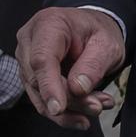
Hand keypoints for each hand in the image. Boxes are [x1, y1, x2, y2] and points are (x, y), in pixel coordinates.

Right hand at [17, 7, 123, 130]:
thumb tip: (77, 89)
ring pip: (39, 95)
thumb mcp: (107, 45)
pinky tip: (86, 112)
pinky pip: (42, 100)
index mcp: (49, 24)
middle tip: (97, 107)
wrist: (93, 30)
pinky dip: (65, 111)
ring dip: (69, 109)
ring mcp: (27, 59)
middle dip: (69, 101)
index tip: (59, 108)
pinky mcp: (31, 75)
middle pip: (39, 80)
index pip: (42, 59)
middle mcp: (30, 40)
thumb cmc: (98, 32)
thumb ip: (93, 66)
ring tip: (98, 107)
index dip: (49, 86)